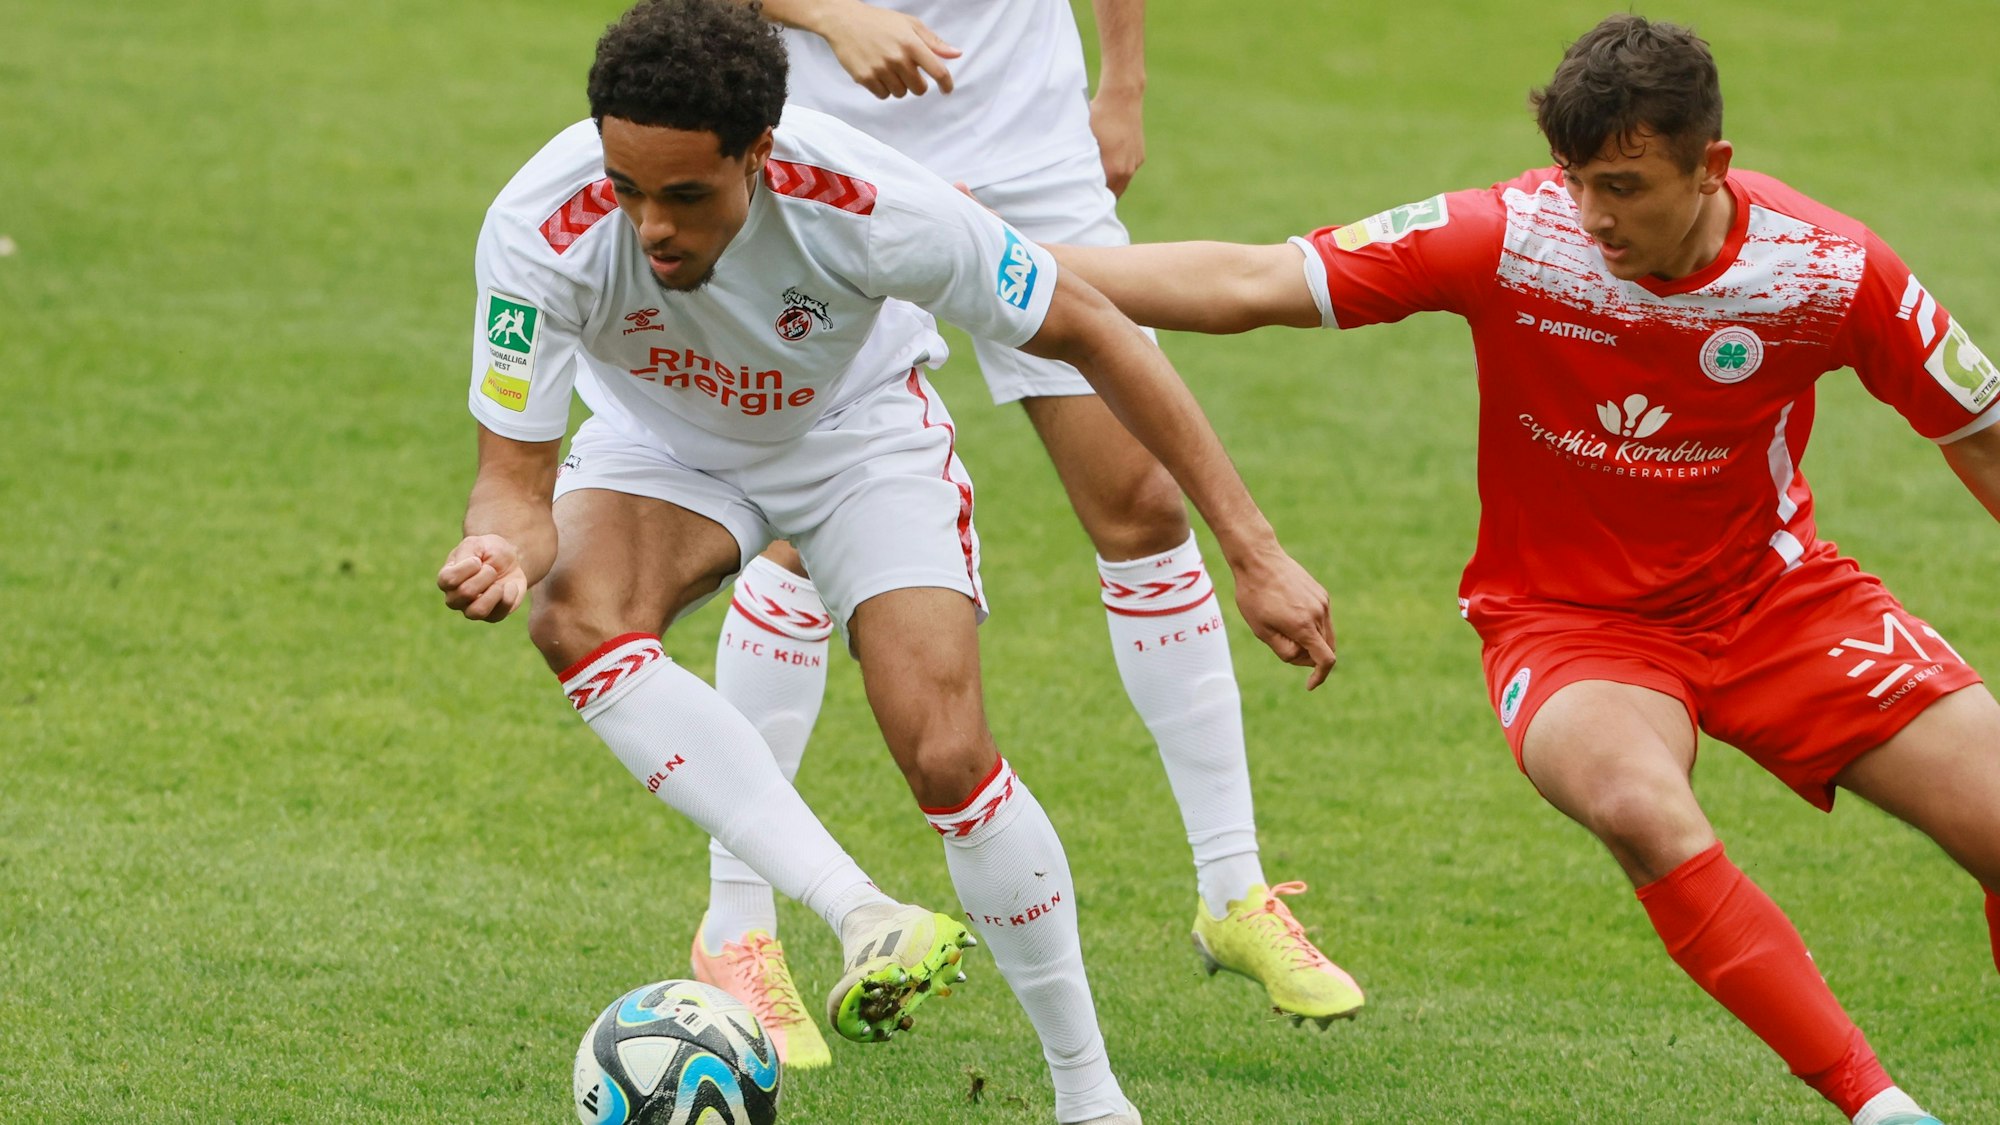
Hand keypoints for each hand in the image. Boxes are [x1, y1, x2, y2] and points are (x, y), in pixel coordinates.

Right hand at [438, 534, 528, 621]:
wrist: (509, 561)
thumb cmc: (487, 551)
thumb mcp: (476, 543)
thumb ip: (467, 553)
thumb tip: (472, 567)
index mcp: (447, 578)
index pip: (448, 579)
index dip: (466, 568)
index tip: (477, 559)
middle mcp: (455, 598)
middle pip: (465, 593)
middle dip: (485, 576)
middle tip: (491, 569)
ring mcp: (471, 609)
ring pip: (477, 611)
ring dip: (494, 592)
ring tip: (498, 583)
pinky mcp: (492, 616)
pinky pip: (499, 613)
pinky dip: (509, 596)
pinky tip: (510, 586)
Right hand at [820, 3, 960, 97]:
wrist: (844, 20)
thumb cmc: (880, 22)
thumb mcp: (909, 24)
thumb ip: (933, 42)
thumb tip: (956, 55)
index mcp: (911, 43)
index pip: (938, 71)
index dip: (946, 84)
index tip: (947, 89)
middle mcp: (897, 58)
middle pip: (919, 89)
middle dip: (917, 83)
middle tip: (907, 72)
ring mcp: (880, 69)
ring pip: (900, 94)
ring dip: (898, 85)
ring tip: (889, 69)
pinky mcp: (865, 77)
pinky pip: (883, 95)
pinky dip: (883, 88)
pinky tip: (877, 73)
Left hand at [1088, 88, 1144, 196]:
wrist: (1123, 97)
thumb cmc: (1099, 116)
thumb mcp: (1084, 140)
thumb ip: (1081, 162)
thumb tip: (1071, 176)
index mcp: (1113, 170)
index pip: (1101, 196)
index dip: (1091, 199)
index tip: (1081, 199)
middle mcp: (1127, 170)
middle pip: (1113, 194)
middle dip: (1101, 195)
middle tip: (1087, 197)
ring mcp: (1135, 163)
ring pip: (1122, 183)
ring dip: (1111, 184)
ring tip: (1098, 183)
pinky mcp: (1140, 155)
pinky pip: (1128, 171)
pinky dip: (1119, 172)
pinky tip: (1109, 165)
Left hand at [1230, 549, 1336, 688]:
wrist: (1259, 559)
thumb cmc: (1254, 596)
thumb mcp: (1261, 630)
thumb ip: (1284, 650)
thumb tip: (1303, 660)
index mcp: (1304, 626)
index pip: (1325, 660)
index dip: (1320, 676)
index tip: (1309, 685)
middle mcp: (1319, 614)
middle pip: (1325, 649)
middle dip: (1308, 656)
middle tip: (1282, 644)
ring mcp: (1322, 602)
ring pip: (1325, 634)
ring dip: (1310, 640)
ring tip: (1282, 626)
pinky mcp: (1321, 594)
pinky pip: (1322, 619)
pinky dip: (1311, 626)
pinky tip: (1289, 613)